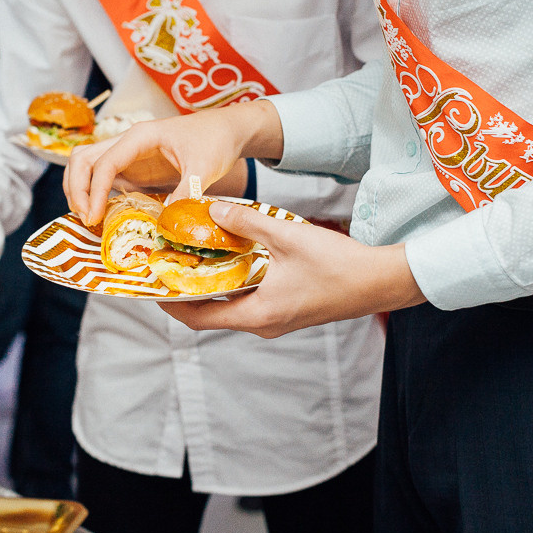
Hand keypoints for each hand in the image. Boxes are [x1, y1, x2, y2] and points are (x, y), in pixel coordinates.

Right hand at [64, 100, 280, 225]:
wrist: (227, 130)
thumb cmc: (216, 140)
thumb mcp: (206, 167)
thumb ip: (187, 192)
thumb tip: (167, 223)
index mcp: (141, 137)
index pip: (104, 162)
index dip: (94, 191)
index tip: (93, 217)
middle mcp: (128, 144)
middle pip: (82, 159)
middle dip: (76, 189)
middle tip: (86, 219)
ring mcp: (129, 156)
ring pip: (87, 167)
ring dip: (80, 191)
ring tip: (88, 220)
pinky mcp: (134, 169)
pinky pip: (104, 180)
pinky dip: (95, 196)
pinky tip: (102, 217)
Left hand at [160, 201, 426, 337]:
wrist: (381, 281)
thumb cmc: (338, 264)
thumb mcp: (288, 235)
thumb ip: (247, 220)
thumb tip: (212, 208)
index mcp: (257, 315)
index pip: (198, 318)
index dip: (170, 303)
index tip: (150, 285)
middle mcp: (262, 324)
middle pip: (211, 313)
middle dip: (186, 291)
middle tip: (167, 265)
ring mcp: (277, 320)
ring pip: (231, 306)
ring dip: (211, 286)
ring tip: (192, 259)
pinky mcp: (288, 311)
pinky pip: (250, 300)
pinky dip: (234, 283)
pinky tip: (231, 259)